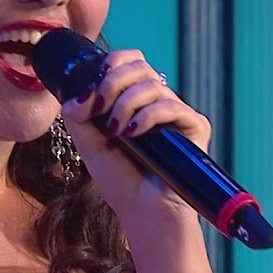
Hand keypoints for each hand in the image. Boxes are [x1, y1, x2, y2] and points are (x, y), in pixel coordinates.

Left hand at [59, 50, 209, 235]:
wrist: (141, 212)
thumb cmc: (118, 179)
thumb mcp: (87, 142)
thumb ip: (77, 113)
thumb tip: (85, 89)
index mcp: (134, 100)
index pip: (130, 61)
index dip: (114, 62)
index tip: (97, 81)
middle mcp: (157, 102)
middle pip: (140, 66)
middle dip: (114, 81)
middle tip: (101, 107)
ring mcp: (177, 114)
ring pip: (152, 85)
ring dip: (126, 103)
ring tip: (116, 131)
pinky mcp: (194, 127)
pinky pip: (171, 106)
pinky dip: (148, 116)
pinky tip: (134, 133)